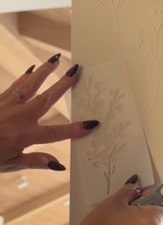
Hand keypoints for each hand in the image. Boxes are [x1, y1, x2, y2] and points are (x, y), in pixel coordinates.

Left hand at [0, 54, 98, 171]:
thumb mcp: (9, 165)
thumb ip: (35, 161)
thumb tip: (59, 165)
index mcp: (23, 136)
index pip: (56, 133)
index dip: (75, 129)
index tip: (92, 123)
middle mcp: (18, 117)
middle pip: (46, 99)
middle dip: (64, 85)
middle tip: (76, 71)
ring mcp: (7, 105)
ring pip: (30, 85)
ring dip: (44, 71)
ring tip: (56, 59)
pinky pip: (14, 86)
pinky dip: (25, 77)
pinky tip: (32, 69)